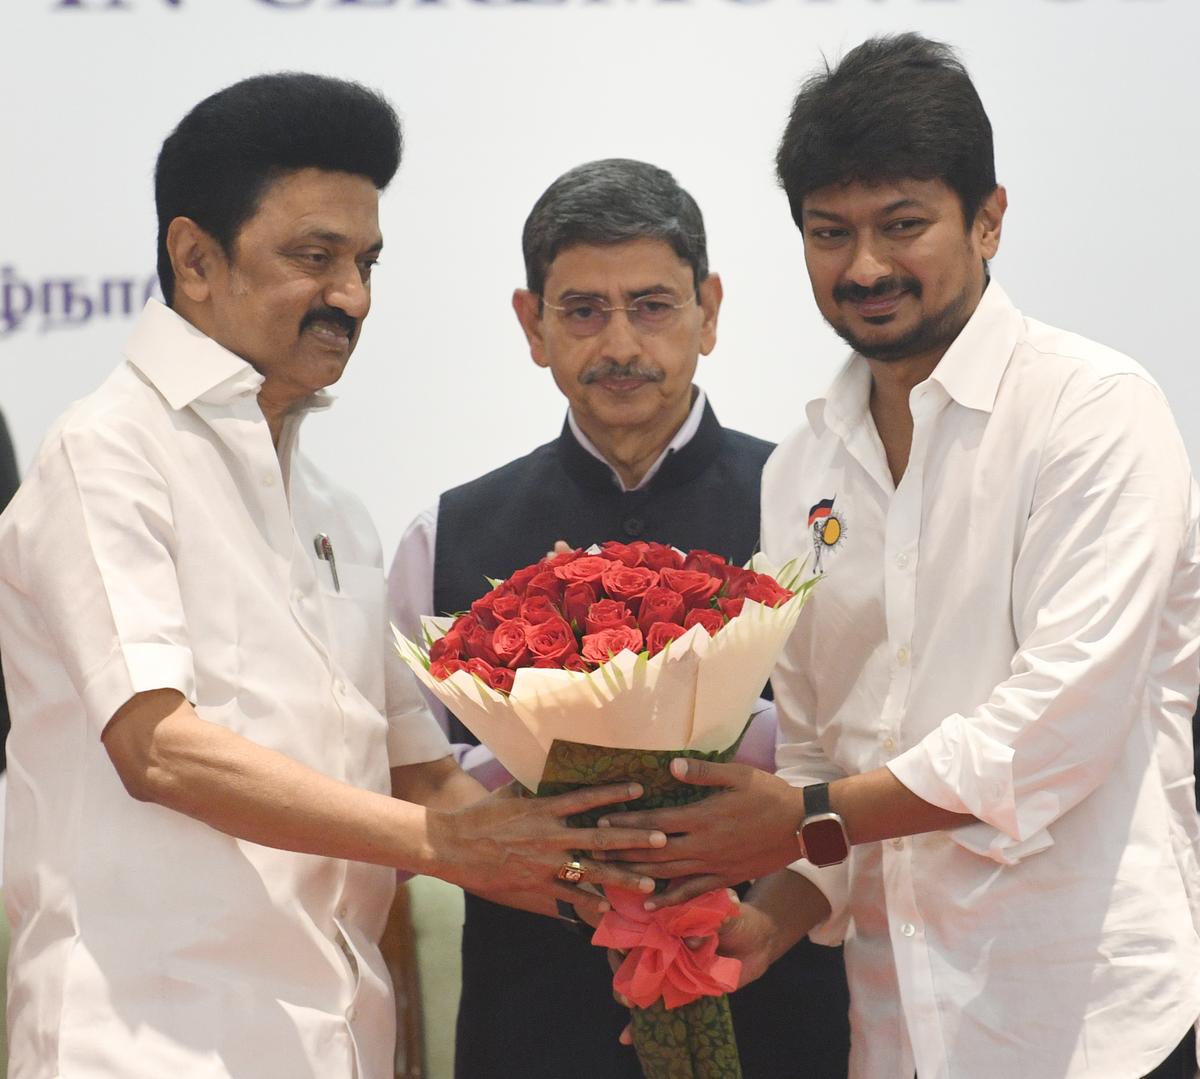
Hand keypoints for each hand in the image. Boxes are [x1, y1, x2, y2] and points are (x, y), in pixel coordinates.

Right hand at [429, 781, 665, 919]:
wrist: (452, 845)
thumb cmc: (480, 816)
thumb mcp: (509, 793)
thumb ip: (534, 785)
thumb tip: (548, 770)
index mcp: (544, 810)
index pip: (587, 799)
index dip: (614, 793)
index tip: (640, 789)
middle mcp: (550, 837)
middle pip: (600, 838)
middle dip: (633, 840)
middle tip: (662, 840)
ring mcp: (545, 865)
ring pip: (592, 873)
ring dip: (622, 878)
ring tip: (649, 884)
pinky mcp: (536, 887)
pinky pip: (568, 898)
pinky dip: (590, 904)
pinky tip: (611, 911)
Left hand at [596, 758, 803, 904]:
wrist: (802, 825)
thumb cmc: (770, 794)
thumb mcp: (738, 775)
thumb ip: (703, 772)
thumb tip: (671, 766)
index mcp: (703, 818)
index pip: (656, 823)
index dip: (628, 823)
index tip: (603, 821)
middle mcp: (704, 846)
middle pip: (654, 852)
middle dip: (623, 852)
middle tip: (595, 852)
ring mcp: (714, 865)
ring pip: (668, 874)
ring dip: (638, 875)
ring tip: (611, 876)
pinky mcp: (724, 878)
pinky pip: (691, 892)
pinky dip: (669, 899)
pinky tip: (650, 905)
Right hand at [612, 888, 757, 1046]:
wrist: (759, 941)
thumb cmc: (737, 918)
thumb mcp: (722, 911)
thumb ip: (706, 920)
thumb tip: (690, 940)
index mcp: (668, 921)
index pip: (636, 926)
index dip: (625, 937)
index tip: (626, 949)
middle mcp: (663, 944)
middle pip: (630, 957)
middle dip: (622, 970)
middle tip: (627, 981)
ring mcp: (671, 969)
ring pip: (639, 983)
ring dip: (627, 996)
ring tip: (631, 1007)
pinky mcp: (682, 990)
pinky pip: (659, 1005)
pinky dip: (641, 1024)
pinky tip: (626, 1039)